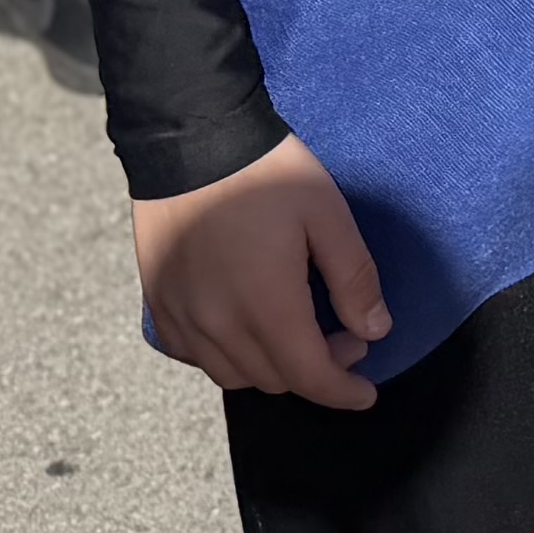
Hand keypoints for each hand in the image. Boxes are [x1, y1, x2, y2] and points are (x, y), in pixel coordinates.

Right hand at [133, 135, 388, 406]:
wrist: (190, 140)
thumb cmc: (266, 173)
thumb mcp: (328, 214)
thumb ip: (354, 278)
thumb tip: (374, 331)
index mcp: (265, 306)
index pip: (308, 376)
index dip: (342, 391)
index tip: (367, 393)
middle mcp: (216, 325)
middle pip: (274, 379)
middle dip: (317, 370)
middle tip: (347, 333)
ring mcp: (181, 319)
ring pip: (234, 375)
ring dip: (274, 366)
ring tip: (301, 329)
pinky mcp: (159, 306)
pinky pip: (196, 356)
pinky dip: (229, 356)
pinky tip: (249, 326)